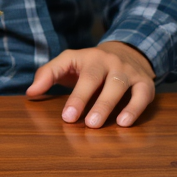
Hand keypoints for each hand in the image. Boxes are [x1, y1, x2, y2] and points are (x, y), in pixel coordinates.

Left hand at [26, 41, 155, 127]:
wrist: (128, 53)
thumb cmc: (90, 65)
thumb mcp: (68, 63)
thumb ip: (48, 74)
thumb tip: (30, 92)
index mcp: (86, 56)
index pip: (72, 71)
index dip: (69, 94)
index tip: (64, 116)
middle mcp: (108, 61)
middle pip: (94, 78)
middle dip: (84, 100)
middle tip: (74, 121)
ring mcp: (128, 71)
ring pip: (118, 86)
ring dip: (107, 105)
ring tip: (96, 124)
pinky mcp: (146, 83)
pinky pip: (142, 95)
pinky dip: (134, 109)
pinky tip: (124, 123)